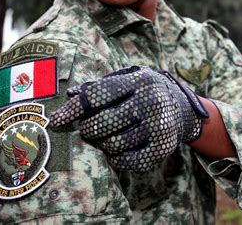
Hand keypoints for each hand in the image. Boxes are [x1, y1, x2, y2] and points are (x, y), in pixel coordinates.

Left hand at [50, 66, 208, 172]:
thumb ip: (99, 86)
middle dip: (87, 129)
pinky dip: (117, 159)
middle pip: (102, 123)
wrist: (184, 109)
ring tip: (104, 137)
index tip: (56, 120)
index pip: (97, 96)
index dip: (73, 109)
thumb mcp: (127, 80)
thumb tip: (70, 94)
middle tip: (87, 129)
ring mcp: (159, 125)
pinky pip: (129, 161)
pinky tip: (118, 150)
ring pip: (113, 144)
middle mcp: (151, 101)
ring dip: (102, 144)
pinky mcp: (164, 147)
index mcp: (139, 80)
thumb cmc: (145, 92)